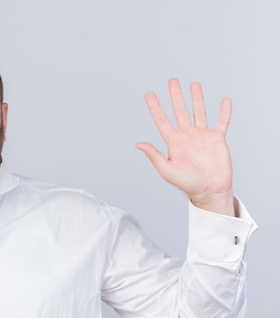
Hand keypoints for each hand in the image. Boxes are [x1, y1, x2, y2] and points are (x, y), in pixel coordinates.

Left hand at [136, 78, 234, 215]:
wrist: (210, 190)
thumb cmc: (188, 183)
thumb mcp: (167, 170)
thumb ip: (154, 155)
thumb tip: (138, 144)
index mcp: (174, 142)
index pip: (162, 120)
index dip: (155, 107)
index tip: (149, 94)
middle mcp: (187, 136)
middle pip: (180, 111)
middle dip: (175, 96)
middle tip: (172, 81)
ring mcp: (202, 136)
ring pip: (199, 112)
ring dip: (196, 98)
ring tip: (193, 84)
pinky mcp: (217, 139)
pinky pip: (222, 122)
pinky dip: (224, 111)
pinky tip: (225, 100)